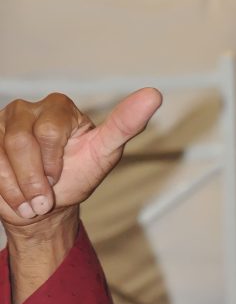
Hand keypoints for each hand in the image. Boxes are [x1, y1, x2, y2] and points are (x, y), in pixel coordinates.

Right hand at [0, 88, 161, 233]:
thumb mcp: (105, 155)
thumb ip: (125, 125)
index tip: (60, 177)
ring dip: (18, 189)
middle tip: (45, 196)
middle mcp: (27, 108)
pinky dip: (2, 189)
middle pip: (20, 144)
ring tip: (31, 198)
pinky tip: (14, 193)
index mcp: (59, 107)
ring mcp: (1, 122)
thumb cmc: (77, 177)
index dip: (52, 163)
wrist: (46, 207)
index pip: (49, 132)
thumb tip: (153, 95)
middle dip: (34, 180)